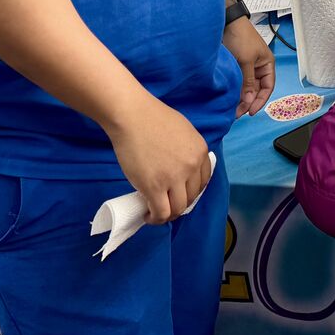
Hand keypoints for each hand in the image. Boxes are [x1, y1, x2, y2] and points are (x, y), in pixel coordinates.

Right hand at [107, 96, 210, 224]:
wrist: (132, 115)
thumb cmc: (152, 118)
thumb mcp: (183, 131)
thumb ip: (187, 150)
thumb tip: (182, 168)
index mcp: (201, 151)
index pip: (203, 181)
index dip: (191, 190)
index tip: (180, 192)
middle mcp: (192, 166)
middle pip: (191, 197)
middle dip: (180, 203)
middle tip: (166, 202)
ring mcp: (174, 178)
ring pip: (178, 209)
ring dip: (168, 215)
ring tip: (156, 212)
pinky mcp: (154, 187)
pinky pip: (161, 213)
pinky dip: (156, 219)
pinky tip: (148, 216)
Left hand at [224, 16, 274, 117]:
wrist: (227, 23)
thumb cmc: (241, 36)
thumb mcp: (246, 61)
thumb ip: (248, 82)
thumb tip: (248, 100)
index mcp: (267, 64)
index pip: (268, 87)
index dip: (260, 101)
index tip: (250, 111)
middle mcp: (259, 67)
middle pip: (256, 90)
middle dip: (248, 101)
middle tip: (238, 113)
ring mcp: (247, 67)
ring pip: (247, 87)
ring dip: (241, 97)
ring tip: (233, 108)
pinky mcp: (237, 66)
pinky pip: (239, 82)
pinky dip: (236, 90)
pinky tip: (230, 98)